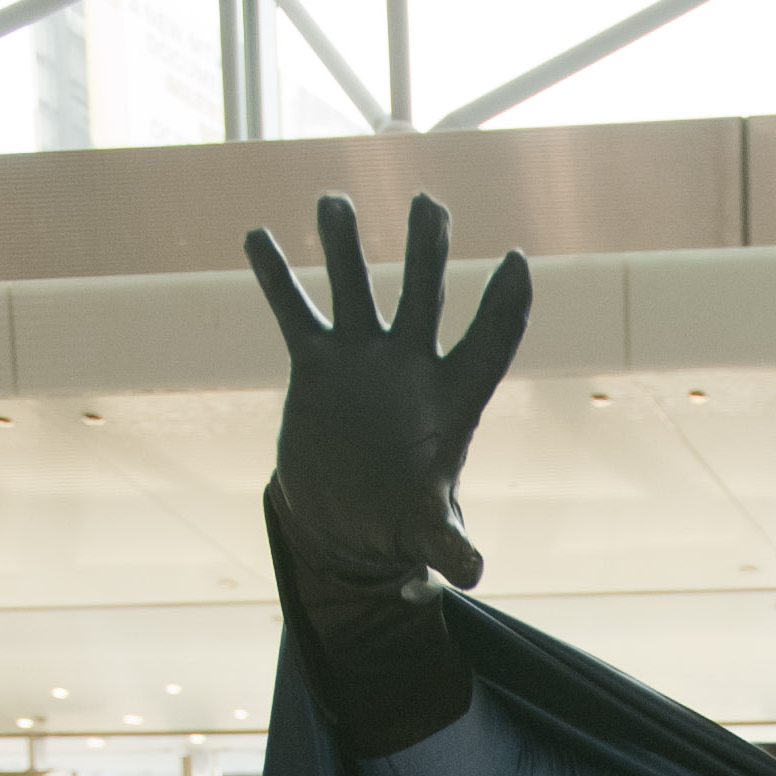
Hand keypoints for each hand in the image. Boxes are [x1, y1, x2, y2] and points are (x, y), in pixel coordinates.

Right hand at [247, 191, 531, 594]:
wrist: (348, 524)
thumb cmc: (401, 526)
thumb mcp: (426, 536)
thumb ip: (448, 545)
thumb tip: (471, 572)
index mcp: (453, 400)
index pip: (489, 343)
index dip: (506, 305)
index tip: (517, 260)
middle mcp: (409, 365)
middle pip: (424, 295)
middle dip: (426, 250)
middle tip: (429, 204)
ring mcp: (361, 358)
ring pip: (356, 286)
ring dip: (345, 245)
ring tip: (334, 203)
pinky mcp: (314, 363)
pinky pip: (295, 310)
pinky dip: (276, 276)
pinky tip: (257, 237)